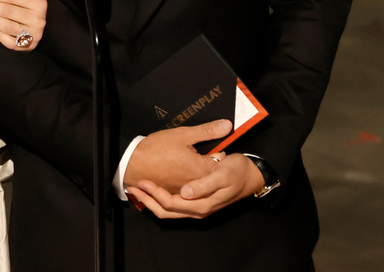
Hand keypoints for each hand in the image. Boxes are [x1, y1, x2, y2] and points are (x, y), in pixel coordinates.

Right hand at [121, 119, 232, 194]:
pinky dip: (186, 184)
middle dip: (209, 164)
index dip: (217, 152)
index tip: (208, 146)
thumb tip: (228, 125)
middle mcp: (197, 186)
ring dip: (198, 175)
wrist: (132, 163)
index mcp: (202, 171)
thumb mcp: (183, 135)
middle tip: (198, 153)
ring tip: (187, 163)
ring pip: (200, 184)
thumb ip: (207, 131)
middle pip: (212, 174)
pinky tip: (178, 173)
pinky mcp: (175, 196)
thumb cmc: (157, 148)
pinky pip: (187, 192)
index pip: (222, 161)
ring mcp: (185, 194)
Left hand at [125, 152, 265, 219]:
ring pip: (169, 211)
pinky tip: (153, 192)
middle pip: (166, 211)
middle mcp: (198, 211)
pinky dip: (161, 201)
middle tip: (132, 186)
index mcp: (201, 204)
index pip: (171, 203)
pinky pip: (174, 207)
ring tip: (138, 190)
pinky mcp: (197, 203)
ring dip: (151, 202)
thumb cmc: (236, 171)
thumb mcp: (222, 174)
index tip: (142, 181)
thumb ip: (203, 185)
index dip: (154, 194)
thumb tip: (185, 192)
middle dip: (147, 200)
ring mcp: (197, 209)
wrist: (251, 176)